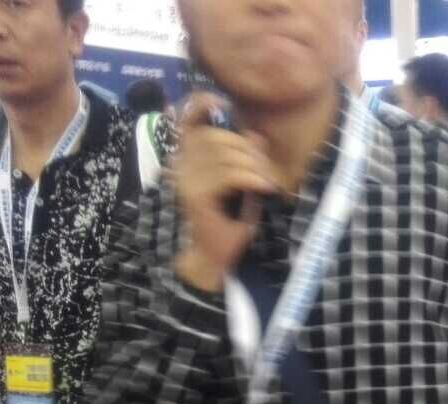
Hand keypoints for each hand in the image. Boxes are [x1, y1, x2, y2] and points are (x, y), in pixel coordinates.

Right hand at [172, 104, 278, 292]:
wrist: (213, 256)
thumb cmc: (228, 221)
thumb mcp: (242, 184)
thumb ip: (246, 159)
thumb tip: (255, 135)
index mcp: (188, 157)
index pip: (186, 118)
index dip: (202, 102)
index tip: (224, 104)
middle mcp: (181, 163)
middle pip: (218, 136)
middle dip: (249, 149)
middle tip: (265, 171)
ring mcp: (185, 179)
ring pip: (225, 153)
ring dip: (254, 166)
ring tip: (266, 183)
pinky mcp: (195, 195)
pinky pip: (228, 174)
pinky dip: (251, 178)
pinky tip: (262, 188)